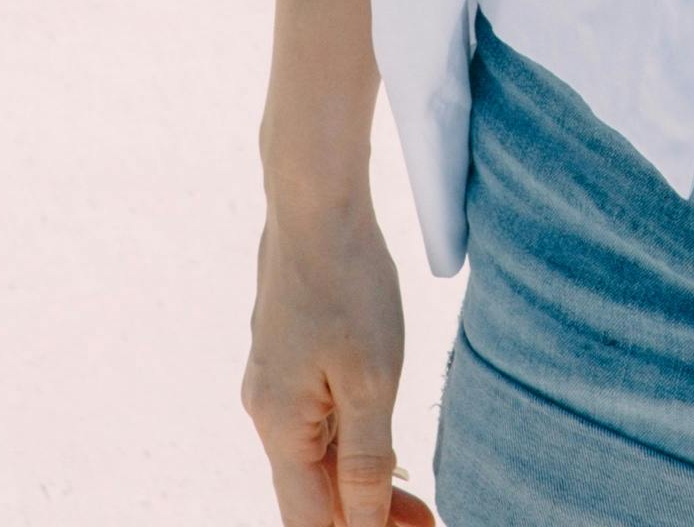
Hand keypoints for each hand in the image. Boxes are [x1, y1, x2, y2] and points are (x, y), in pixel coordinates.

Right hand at [243, 191, 408, 526]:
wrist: (315, 199)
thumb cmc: (347, 284)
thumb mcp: (371, 379)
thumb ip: (366, 461)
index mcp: (279, 428)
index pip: (308, 521)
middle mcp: (267, 413)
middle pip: (314, 492)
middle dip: (369, 514)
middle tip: (426, 521)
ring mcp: (275, 382)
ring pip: (319, 455)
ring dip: (364, 481)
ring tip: (418, 498)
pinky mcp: (289, 356)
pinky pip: (319, 419)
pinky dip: (353, 441)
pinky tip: (385, 443)